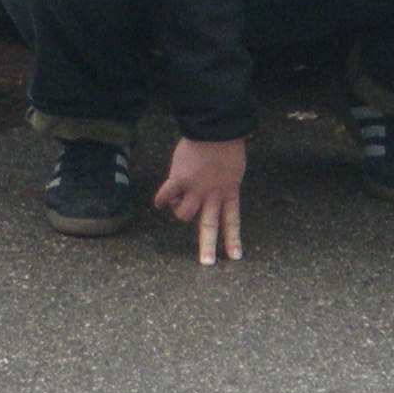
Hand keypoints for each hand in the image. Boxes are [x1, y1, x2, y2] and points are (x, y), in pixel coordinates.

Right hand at [152, 135, 245, 264]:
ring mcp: (196, 189)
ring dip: (179, 210)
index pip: (232, 221)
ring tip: (177, 202)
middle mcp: (212, 195)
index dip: (233, 240)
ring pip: (184, 214)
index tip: (235, 258)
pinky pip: (166, 194)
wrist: (217, 128)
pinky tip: (159, 202)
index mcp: (228, 192)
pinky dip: (161, 199)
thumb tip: (216, 191)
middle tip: (206, 264)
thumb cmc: (227, 143)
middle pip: (209, 227)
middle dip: (207, 247)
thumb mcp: (232, 169)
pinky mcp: (180, 179)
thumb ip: (224, 183)